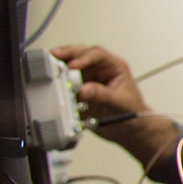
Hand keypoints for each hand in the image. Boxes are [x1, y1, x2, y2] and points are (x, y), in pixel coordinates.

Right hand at [51, 43, 177, 167]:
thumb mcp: (121, 103)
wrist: (129, 130)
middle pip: (81, 54)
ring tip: (48, 65)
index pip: (98, 55)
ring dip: (60, 65)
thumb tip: (84, 90)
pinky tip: (50, 82)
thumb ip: (103, 96)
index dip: (85, 57)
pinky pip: (65, 83)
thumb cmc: (133, 113)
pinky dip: (57, 82)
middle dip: (68, 53)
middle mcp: (99, 70)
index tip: (73, 65)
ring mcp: (87, 79)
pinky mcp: (78, 91)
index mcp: (114, 67)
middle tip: (55, 55)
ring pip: (71, 66)